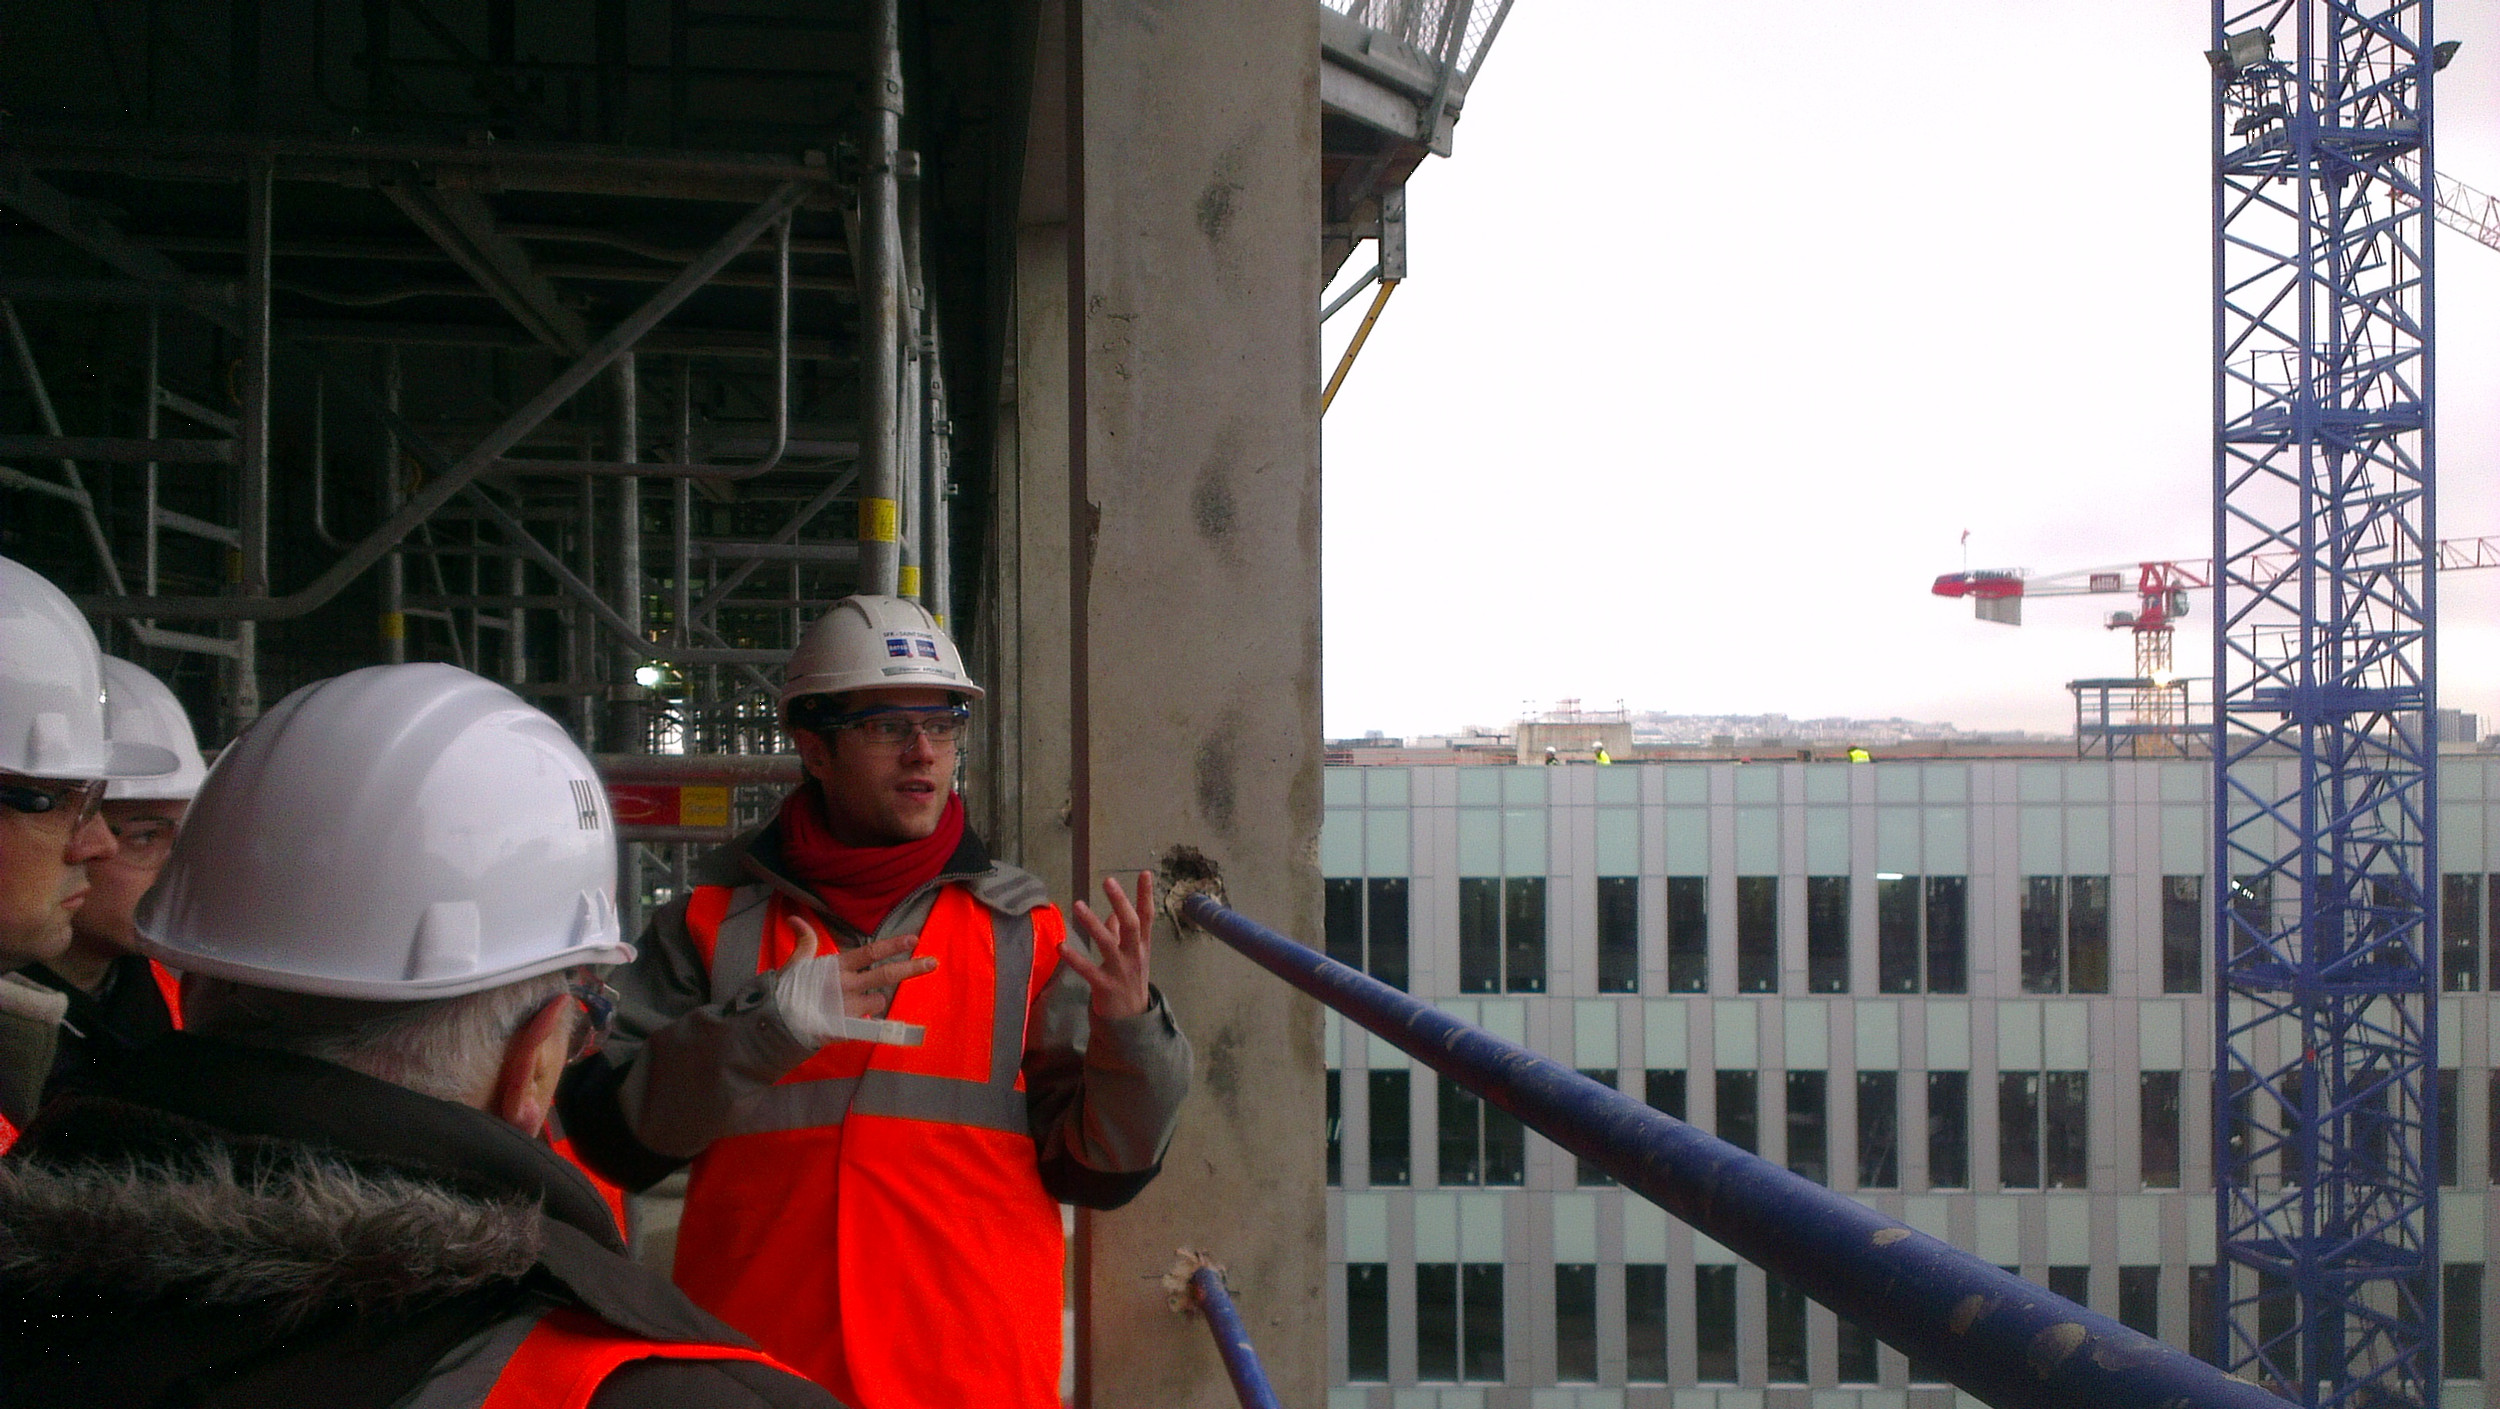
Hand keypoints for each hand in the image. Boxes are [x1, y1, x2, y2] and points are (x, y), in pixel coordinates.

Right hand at [773, 915, 936, 1046]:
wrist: (776, 1024)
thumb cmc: (788, 990)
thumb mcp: (797, 962)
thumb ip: (805, 941)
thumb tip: (795, 918)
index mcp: (837, 967)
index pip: (870, 952)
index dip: (893, 945)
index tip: (913, 938)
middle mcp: (847, 986)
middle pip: (886, 975)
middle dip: (912, 968)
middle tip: (932, 962)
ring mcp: (849, 1008)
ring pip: (878, 1000)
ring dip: (874, 999)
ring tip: (854, 1001)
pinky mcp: (848, 1028)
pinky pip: (870, 1023)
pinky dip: (868, 1019)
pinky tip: (861, 1019)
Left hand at [1064, 871, 1153, 1020]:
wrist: (1131, 1022)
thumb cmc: (1129, 982)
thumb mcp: (1131, 957)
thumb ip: (1120, 934)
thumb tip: (1113, 912)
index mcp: (1142, 946)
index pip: (1147, 916)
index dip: (1146, 895)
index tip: (1144, 873)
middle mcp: (1134, 955)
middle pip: (1131, 924)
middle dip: (1120, 902)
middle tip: (1108, 881)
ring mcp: (1120, 970)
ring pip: (1107, 943)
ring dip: (1092, 923)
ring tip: (1078, 905)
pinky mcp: (1104, 986)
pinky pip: (1088, 970)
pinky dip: (1074, 958)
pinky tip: (1061, 946)